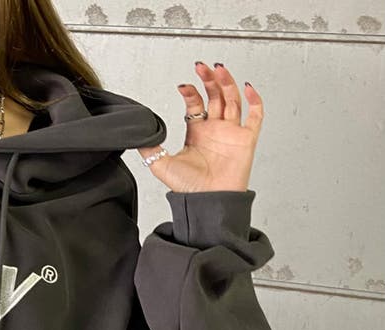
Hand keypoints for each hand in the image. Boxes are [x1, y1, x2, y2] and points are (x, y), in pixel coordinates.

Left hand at [137, 61, 263, 192]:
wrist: (207, 201)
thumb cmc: (188, 188)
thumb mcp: (161, 165)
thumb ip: (150, 149)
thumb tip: (137, 135)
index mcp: (197, 133)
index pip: (196, 105)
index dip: (191, 93)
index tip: (183, 85)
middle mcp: (215, 130)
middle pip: (215, 97)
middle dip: (209, 80)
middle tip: (202, 66)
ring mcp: (231, 133)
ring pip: (233, 100)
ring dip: (227, 84)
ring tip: (219, 70)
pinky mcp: (246, 139)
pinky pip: (255, 116)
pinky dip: (254, 101)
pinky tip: (248, 88)